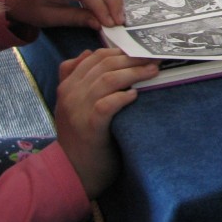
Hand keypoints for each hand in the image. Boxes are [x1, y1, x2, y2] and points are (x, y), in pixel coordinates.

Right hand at [54, 48, 158, 199]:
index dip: (120, 51)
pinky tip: (135, 95)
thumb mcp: (73, 103)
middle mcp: (71, 94)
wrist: (72, 171)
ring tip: (153, 71)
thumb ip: (76, 77)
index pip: (95, 57)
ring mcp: (78, 110)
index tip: (141, 51)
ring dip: (133, 73)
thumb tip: (88, 52)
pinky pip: (107, 104)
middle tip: (153, 58)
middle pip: (104, 65)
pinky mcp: (89, 127)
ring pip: (107, 80)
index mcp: (67, 85)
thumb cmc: (80, 135)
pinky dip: (122, 97)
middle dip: (132, 59)